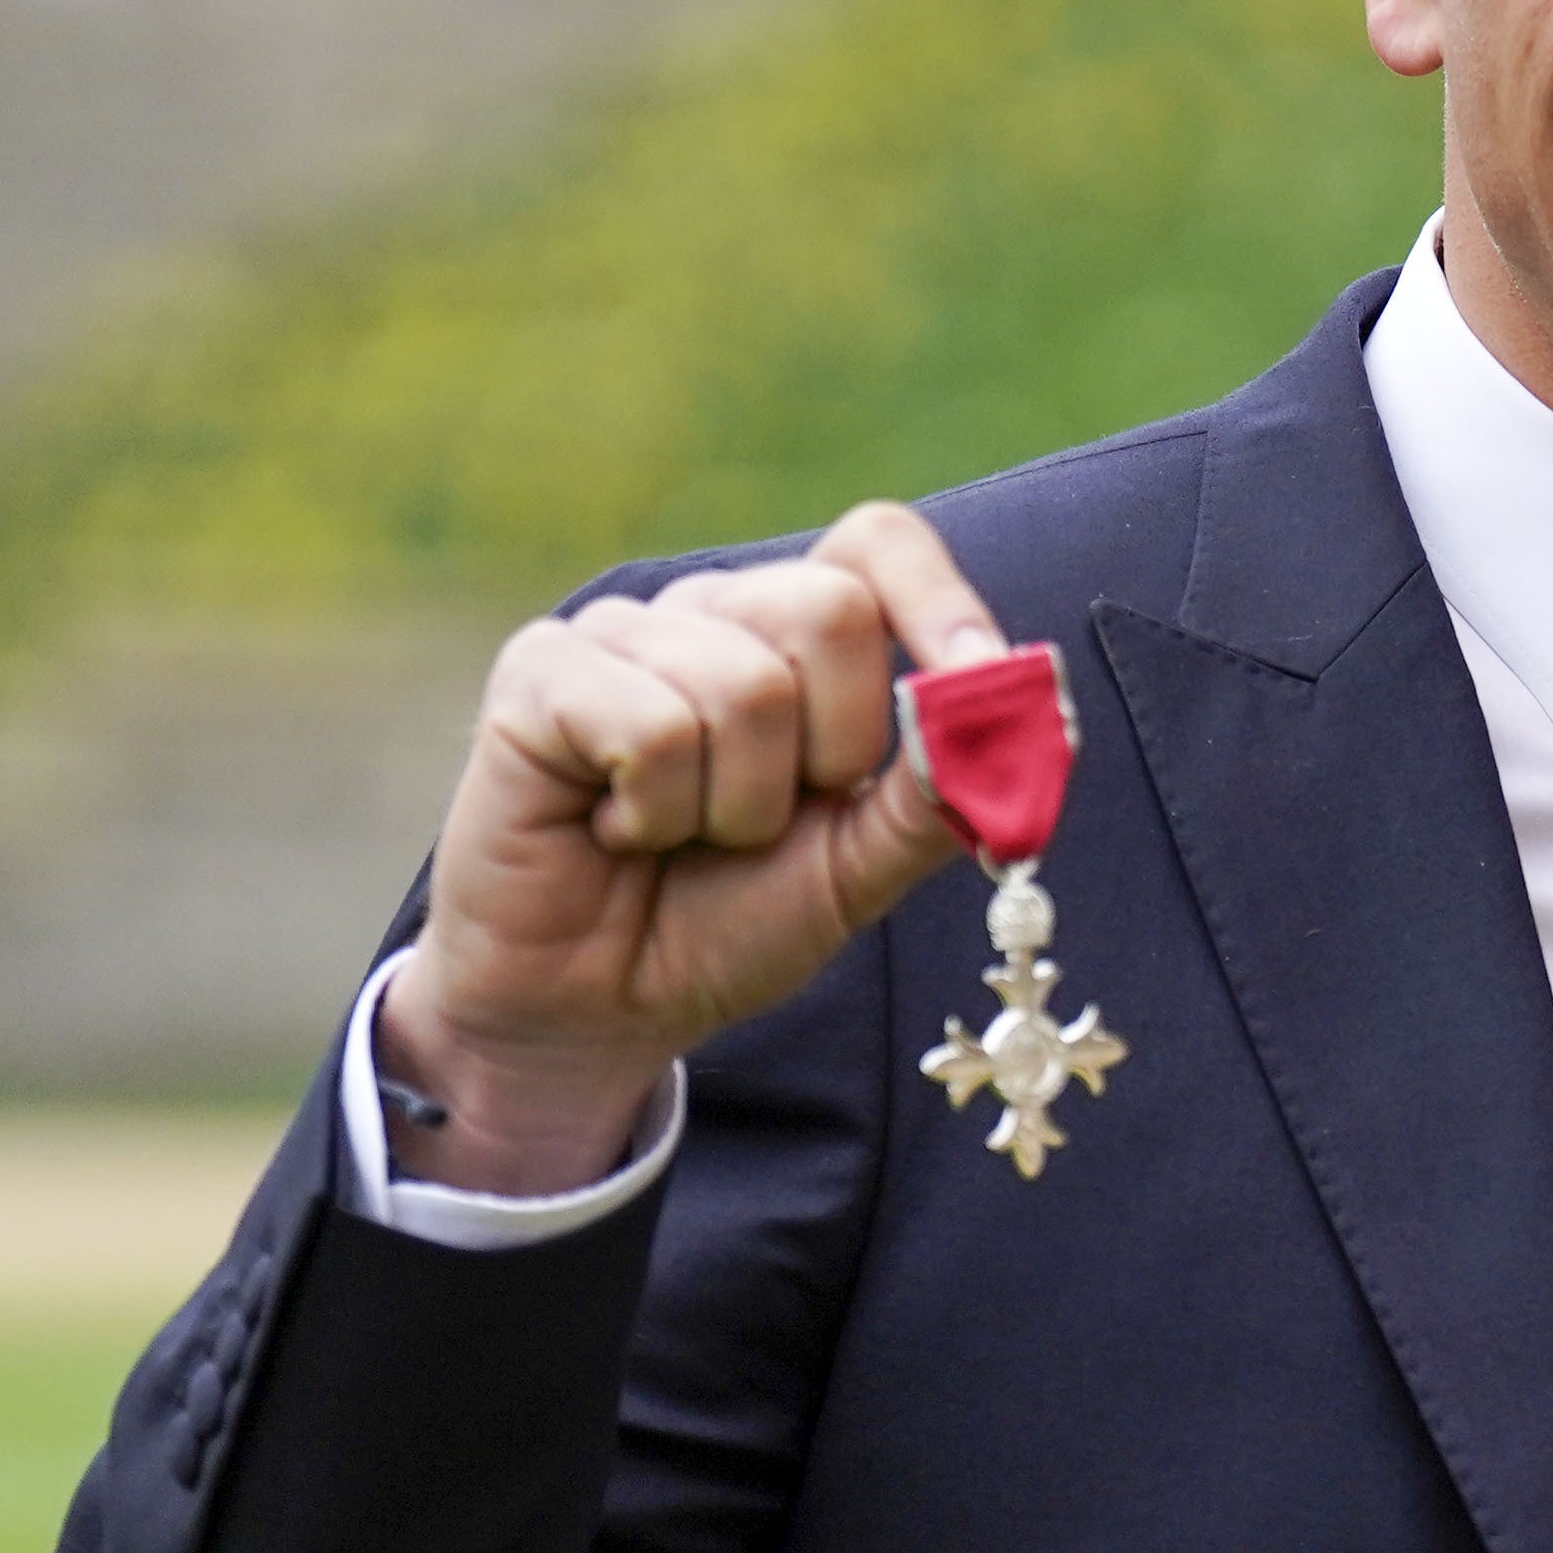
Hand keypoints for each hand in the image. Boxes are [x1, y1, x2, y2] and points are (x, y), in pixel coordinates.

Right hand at [377, 502, 1012, 1190]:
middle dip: (831, 749)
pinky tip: (616, 830)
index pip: (878, 545)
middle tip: (770, 820)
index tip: (983, 679)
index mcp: (795, 636)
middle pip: (831, 607)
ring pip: (744, 685)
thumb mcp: (860, 869)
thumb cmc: (729, 921)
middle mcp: (713, 612)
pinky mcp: (539, 673)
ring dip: (736, 807)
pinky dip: (655, 812)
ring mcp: (622, 632)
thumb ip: (937, 794)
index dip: (939, 602)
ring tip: (681, 836)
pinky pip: (651, 726)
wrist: (601, 1007)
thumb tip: (1013, 711)